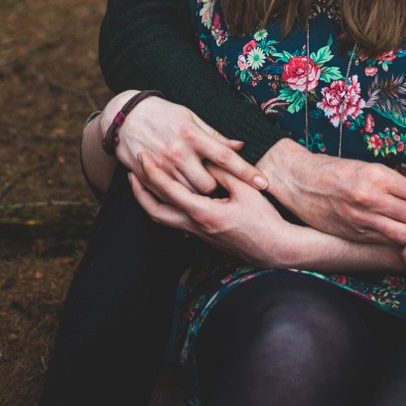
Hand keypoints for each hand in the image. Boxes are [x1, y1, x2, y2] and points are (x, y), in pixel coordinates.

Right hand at [108, 92, 267, 198]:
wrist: (125, 115)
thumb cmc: (164, 114)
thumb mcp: (191, 119)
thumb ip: (215, 137)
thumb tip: (240, 147)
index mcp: (192, 135)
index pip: (225, 157)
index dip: (246, 171)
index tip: (263, 183)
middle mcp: (177, 152)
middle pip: (207, 184)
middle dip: (217, 190)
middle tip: (225, 190)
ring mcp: (161, 166)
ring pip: (188, 194)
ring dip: (198, 196)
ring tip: (205, 192)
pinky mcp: (146, 175)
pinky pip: (167, 196)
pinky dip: (178, 197)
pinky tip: (185, 194)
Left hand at [129, 159, 300, 268]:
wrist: (274, 249)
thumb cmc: (264, 219)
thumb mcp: (246, 190)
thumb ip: (223, 173)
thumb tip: (204, 160)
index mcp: (203, 213)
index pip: (169, 191)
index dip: (153, 173)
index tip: (143, 157)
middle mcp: (194, 226)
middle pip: (154, 210)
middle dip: (139, 191)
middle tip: (132, 171)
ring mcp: (196, 233)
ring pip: (161, 219)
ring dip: (147, 201)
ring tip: (141, 183)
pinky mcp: (201, 236)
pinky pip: (172, 221)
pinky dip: (161, 207)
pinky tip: (163, 195)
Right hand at [257, 139, 405, 245]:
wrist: (299, 181)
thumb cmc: (336, 171)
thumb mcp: (367, 167)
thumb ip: (393, 183)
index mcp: (379, 175)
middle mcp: (372, 197)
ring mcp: (363, 218)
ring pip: (405, 236)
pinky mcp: (354, 233)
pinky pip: (386, 243)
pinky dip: (398, 244)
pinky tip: (405, 243)